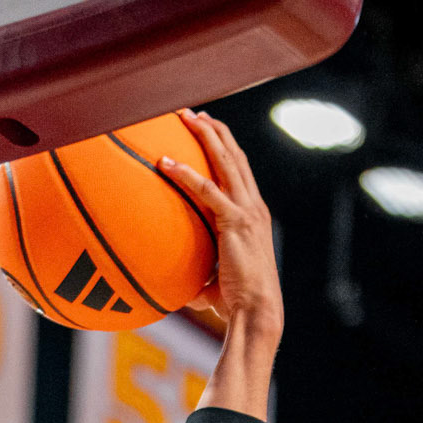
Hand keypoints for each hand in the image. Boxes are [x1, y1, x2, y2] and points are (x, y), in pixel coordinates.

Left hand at [160, 110, 282, 343]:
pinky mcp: (235, 222)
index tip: (207, 129)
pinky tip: (166, 163)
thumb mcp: (215, 282)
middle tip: (192, 112)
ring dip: (205, 136)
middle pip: (234, 155)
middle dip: (214, 129)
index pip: (239, 170)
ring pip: (226, 161)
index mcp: (253, 213)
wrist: (256, 310)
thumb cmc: (236, 302)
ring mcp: (247, 211)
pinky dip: (185, 174)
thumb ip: (199, 276)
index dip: (225, 146)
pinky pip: (207, 190)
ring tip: (184, 118)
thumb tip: (177, 286)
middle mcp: (254, 205)